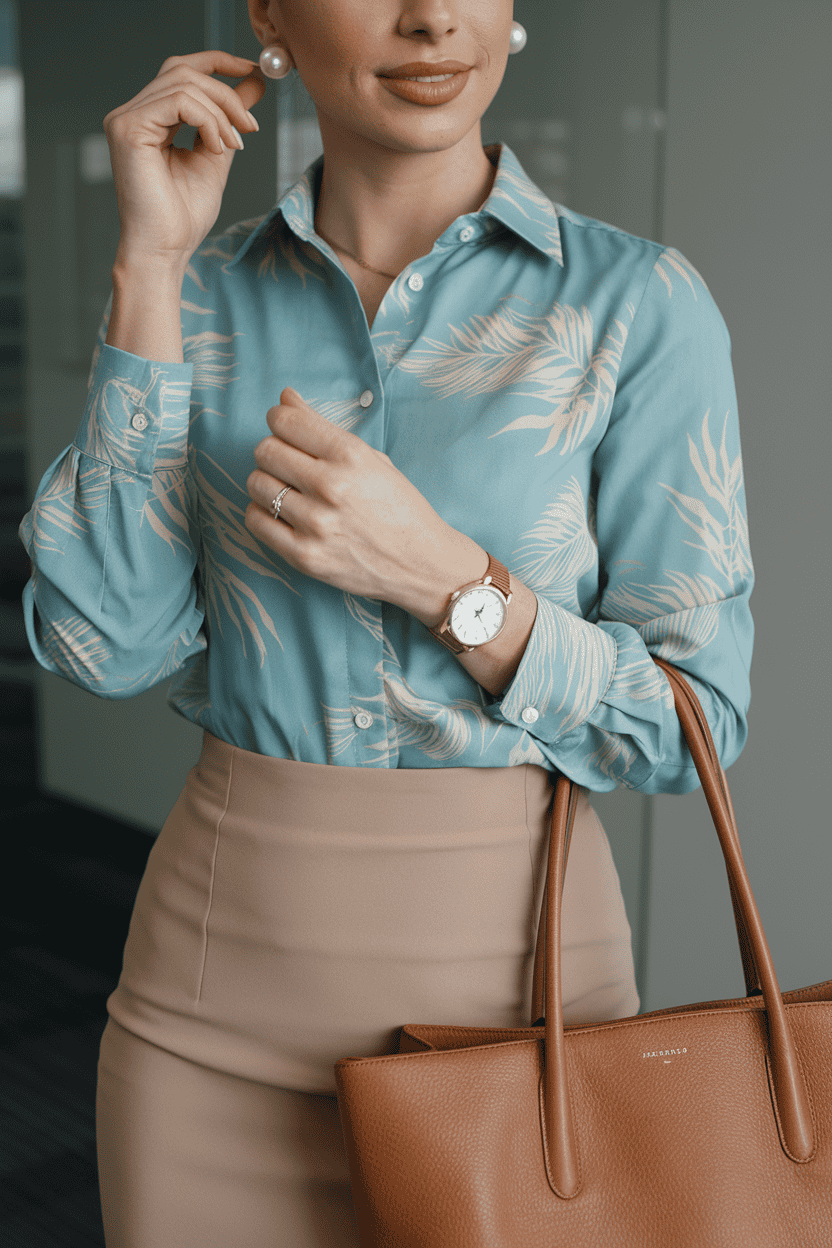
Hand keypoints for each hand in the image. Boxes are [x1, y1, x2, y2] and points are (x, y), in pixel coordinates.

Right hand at [103, 50, 265, 269]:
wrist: (165, 249)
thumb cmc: (184, 215)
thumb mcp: (216, 156)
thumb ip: (228, 121)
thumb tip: (253, 84)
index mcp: (150, 118)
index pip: (181, 71)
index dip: (219, 63)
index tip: (255, 72)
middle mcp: (133, 113)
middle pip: (184, 71)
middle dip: (226, 93)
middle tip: (251, 125)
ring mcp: (126, 118)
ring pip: (185, 84)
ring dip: (222, 113)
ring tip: (235, 145)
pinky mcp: (128, 128)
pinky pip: (179, 101)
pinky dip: (208, 121)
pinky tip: (217, 149)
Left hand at [244, 389, 470, 611]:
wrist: (421, 564)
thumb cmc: (399, 508)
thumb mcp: (371, 459)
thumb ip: (323, 428)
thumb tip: (285, 397)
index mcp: (351, 456)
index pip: (286, 421)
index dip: (278, 418)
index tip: (283, 426)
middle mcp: (330, 486)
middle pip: (266, 451)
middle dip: (272, 451)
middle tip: (287, 462)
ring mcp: (315, 523)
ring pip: (257, 484)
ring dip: (266, 482)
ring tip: (287, 491)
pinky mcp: (304, 556)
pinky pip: (255, 521)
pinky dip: (261, 513)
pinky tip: (281, 514)